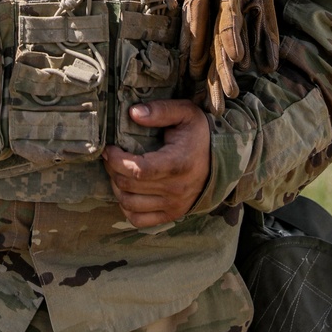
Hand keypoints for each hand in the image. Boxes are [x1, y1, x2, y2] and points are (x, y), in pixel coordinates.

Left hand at [102, 99, 210, 226]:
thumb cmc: (199, 133)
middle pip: (130, 185)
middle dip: (113, 169)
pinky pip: (139, 220)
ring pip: (130, 204)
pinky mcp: (172, 214)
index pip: (138, 170)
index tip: (109, 148)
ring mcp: (174, 205)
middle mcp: (176, 189)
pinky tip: (128, 192)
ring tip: (118, 172)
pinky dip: (127, 208)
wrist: (222, 159)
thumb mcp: (185, 112)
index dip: (117, 160)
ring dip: (117, 187)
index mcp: (178, 163)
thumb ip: (160, 110)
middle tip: (111, 156)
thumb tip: (133, 113)